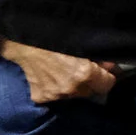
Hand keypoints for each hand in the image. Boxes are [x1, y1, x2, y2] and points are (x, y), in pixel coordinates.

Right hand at [0, 39, 116, 104]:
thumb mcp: (83, 43)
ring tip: (64, 72)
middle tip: (82, 70)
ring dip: (73, 86)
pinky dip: (55, 88)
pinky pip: (55, 96)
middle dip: (90, 82)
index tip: (105, 72)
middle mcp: (71, 88)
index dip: (107, 77)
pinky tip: (50, 76)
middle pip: (90, 92)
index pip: (108, 85)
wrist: (24, 42)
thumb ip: (100, 58)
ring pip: (73, 95)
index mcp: (84, 74)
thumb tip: (111, 67)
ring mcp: (54, 95)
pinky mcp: (40, 97)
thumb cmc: (56, 37)